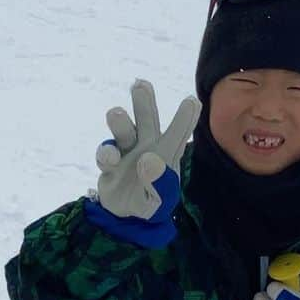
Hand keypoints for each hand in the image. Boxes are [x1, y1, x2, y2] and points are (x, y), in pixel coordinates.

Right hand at [96, 80, 199, 219]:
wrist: (126, 215)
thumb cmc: (152, 201)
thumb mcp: (161, 201)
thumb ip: (159, 185)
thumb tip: (148, 160)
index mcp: (167, 153)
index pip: (178, 134)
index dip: (185, 118)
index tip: (192, 101)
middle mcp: (146, 146)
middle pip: (146, 120)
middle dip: (144, 102)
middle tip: (140, 84)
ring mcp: (126, 152)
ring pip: (124, 130)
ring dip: (120, 121)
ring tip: (116, 112)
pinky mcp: (108, 163)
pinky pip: (106, 152)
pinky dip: (106, 153)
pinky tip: (111, 158)